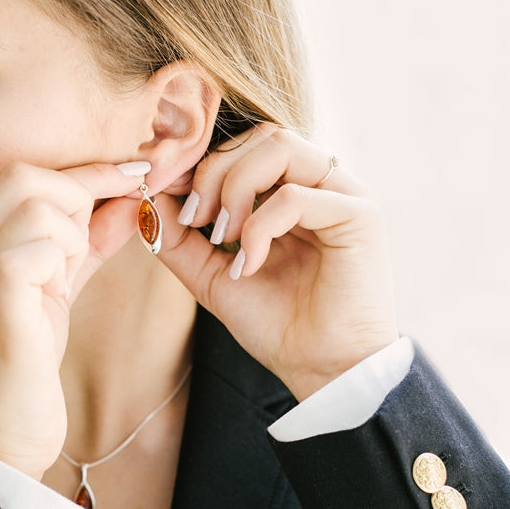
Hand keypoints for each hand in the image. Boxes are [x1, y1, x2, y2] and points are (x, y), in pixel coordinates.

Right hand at [0, 162, 146, 478]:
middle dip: (81, 196)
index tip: (132, 175)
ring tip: (63, 281)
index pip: (23, 176)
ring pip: (36, 207)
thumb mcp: (55, 290)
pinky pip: (33, 249)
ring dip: (72, 238)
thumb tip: (129, 200)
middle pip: (25, 176)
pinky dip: (63, 262)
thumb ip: (86, 243)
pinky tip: (57, 294)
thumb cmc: (22, 367)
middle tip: (91, 242)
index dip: (86, 172)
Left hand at [154, 125, 397, 399]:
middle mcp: (321, 185)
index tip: (165, 190)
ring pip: (279, 147)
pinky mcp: (362, 215)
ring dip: (236, 187)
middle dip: (213, 172)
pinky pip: (296, 195)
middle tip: (194, 220)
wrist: (322, 372)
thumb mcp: (212, 276)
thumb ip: (180, 238)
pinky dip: (259, 226)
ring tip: (221, 235)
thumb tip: (147, 197)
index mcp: (292, 191)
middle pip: (260, 136)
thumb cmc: (277, 325)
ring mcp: (344, 195)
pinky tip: (249, 263)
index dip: (201, 161)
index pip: (245, 146)